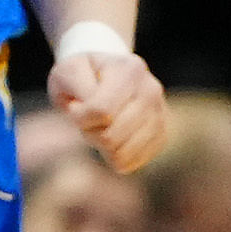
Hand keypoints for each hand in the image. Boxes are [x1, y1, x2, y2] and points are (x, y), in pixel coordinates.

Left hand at [51, 41, 168, 171]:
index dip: (80, 118)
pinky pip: (134, 161)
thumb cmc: (83, 75)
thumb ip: (76, 85)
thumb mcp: (69, 70)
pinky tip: (112, 140)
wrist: (106, 75)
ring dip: (102, 146)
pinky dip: (116, 156)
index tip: (75, 108)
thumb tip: (96, 114)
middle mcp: (151, 90)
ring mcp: (160, 114)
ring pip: (123, 153)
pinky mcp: (162, 135)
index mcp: (129, 70)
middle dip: (90, 133)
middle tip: (87, 119)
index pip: (102, 111)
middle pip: (112, 136)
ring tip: (100, 127)